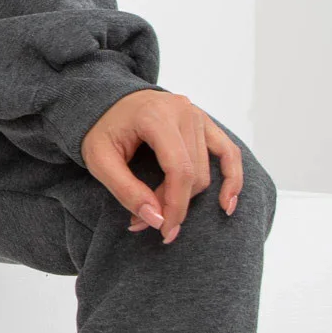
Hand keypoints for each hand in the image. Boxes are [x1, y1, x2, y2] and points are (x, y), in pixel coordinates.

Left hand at [79, 89, 242, 243]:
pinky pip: (228, 152)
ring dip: (186, 196)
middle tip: (146, 218)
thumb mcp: (99, 161)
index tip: (165, 231)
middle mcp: (183, 111)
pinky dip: (232, 178)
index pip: (179, 169)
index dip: (175, 205)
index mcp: (156, 116)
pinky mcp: (204, 121)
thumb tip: (156, 220)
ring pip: (206, 170)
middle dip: (173, 203)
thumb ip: (125, 190)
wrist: (104, 101)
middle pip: (193, 173)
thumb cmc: (99, 129)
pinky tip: (227, 203)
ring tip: (160, 208)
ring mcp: (197, 114)